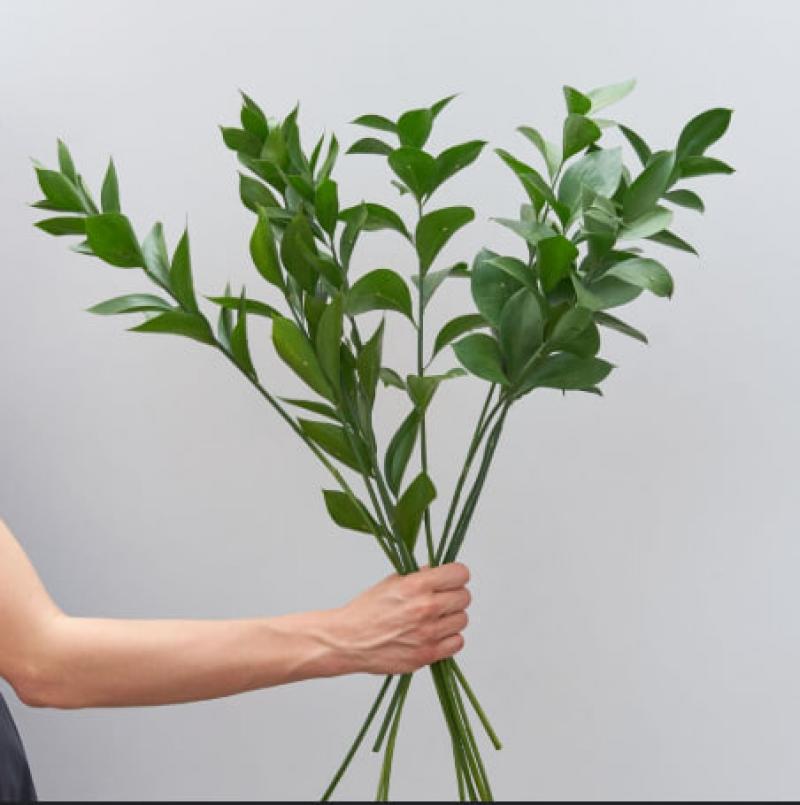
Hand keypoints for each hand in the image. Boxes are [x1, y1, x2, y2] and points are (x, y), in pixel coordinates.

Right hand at [328, 563, 470, 674]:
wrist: (348, 640)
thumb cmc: (366, 611)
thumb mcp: (392, 582)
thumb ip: (420, 576)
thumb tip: (440, 572)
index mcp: (417, 585)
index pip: (460, 574)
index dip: (456, 575)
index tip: (451, 578)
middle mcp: (426, 608)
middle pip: (464, 597)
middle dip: (454, 595)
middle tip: (441, 598)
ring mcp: (428, 633)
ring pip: (462, 619)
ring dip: (451, 617)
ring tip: (434, 618)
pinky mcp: (427, 654)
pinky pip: (457, 643)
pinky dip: (449, 638)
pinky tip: (434, 634)